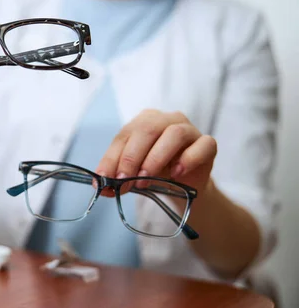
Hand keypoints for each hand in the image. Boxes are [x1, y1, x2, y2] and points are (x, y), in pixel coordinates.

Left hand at [95, 109, 217, 195]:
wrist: (184, 188)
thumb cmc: (155, 174)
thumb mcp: (132, 173)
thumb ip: (117, 175)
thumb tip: (100, 187)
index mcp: (144, 121)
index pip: (124, 135)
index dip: (113, 157)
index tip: (106, 179)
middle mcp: (166, 119)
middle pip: (147, 130)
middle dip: (132, 158)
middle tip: (125, 182)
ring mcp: (190, 129)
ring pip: (174, 134)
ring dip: (155, 158)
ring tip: (144, 180)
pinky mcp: (208, 144)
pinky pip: (203, 145)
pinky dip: (188, 159)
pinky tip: (176, 174)